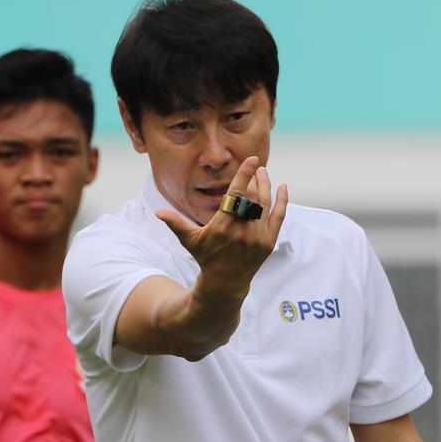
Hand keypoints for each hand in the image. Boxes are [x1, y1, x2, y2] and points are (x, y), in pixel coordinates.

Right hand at [156, 156, 287, 301]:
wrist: (225, 281)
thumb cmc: (205, 257)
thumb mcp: (189, 240)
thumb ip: (176, 223)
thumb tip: (158, 213)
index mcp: (222, 226)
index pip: (237, 193)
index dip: (245, 175)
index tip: (251, 160)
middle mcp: (242, 230)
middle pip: (253, 197)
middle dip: (256, 179)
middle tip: (256, 166)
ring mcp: (257, 237)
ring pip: (265, 204)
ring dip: (266, 186)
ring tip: (264, 174)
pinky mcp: (268, 242)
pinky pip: (278, 217)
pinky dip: (282, 202)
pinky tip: (282, 188)